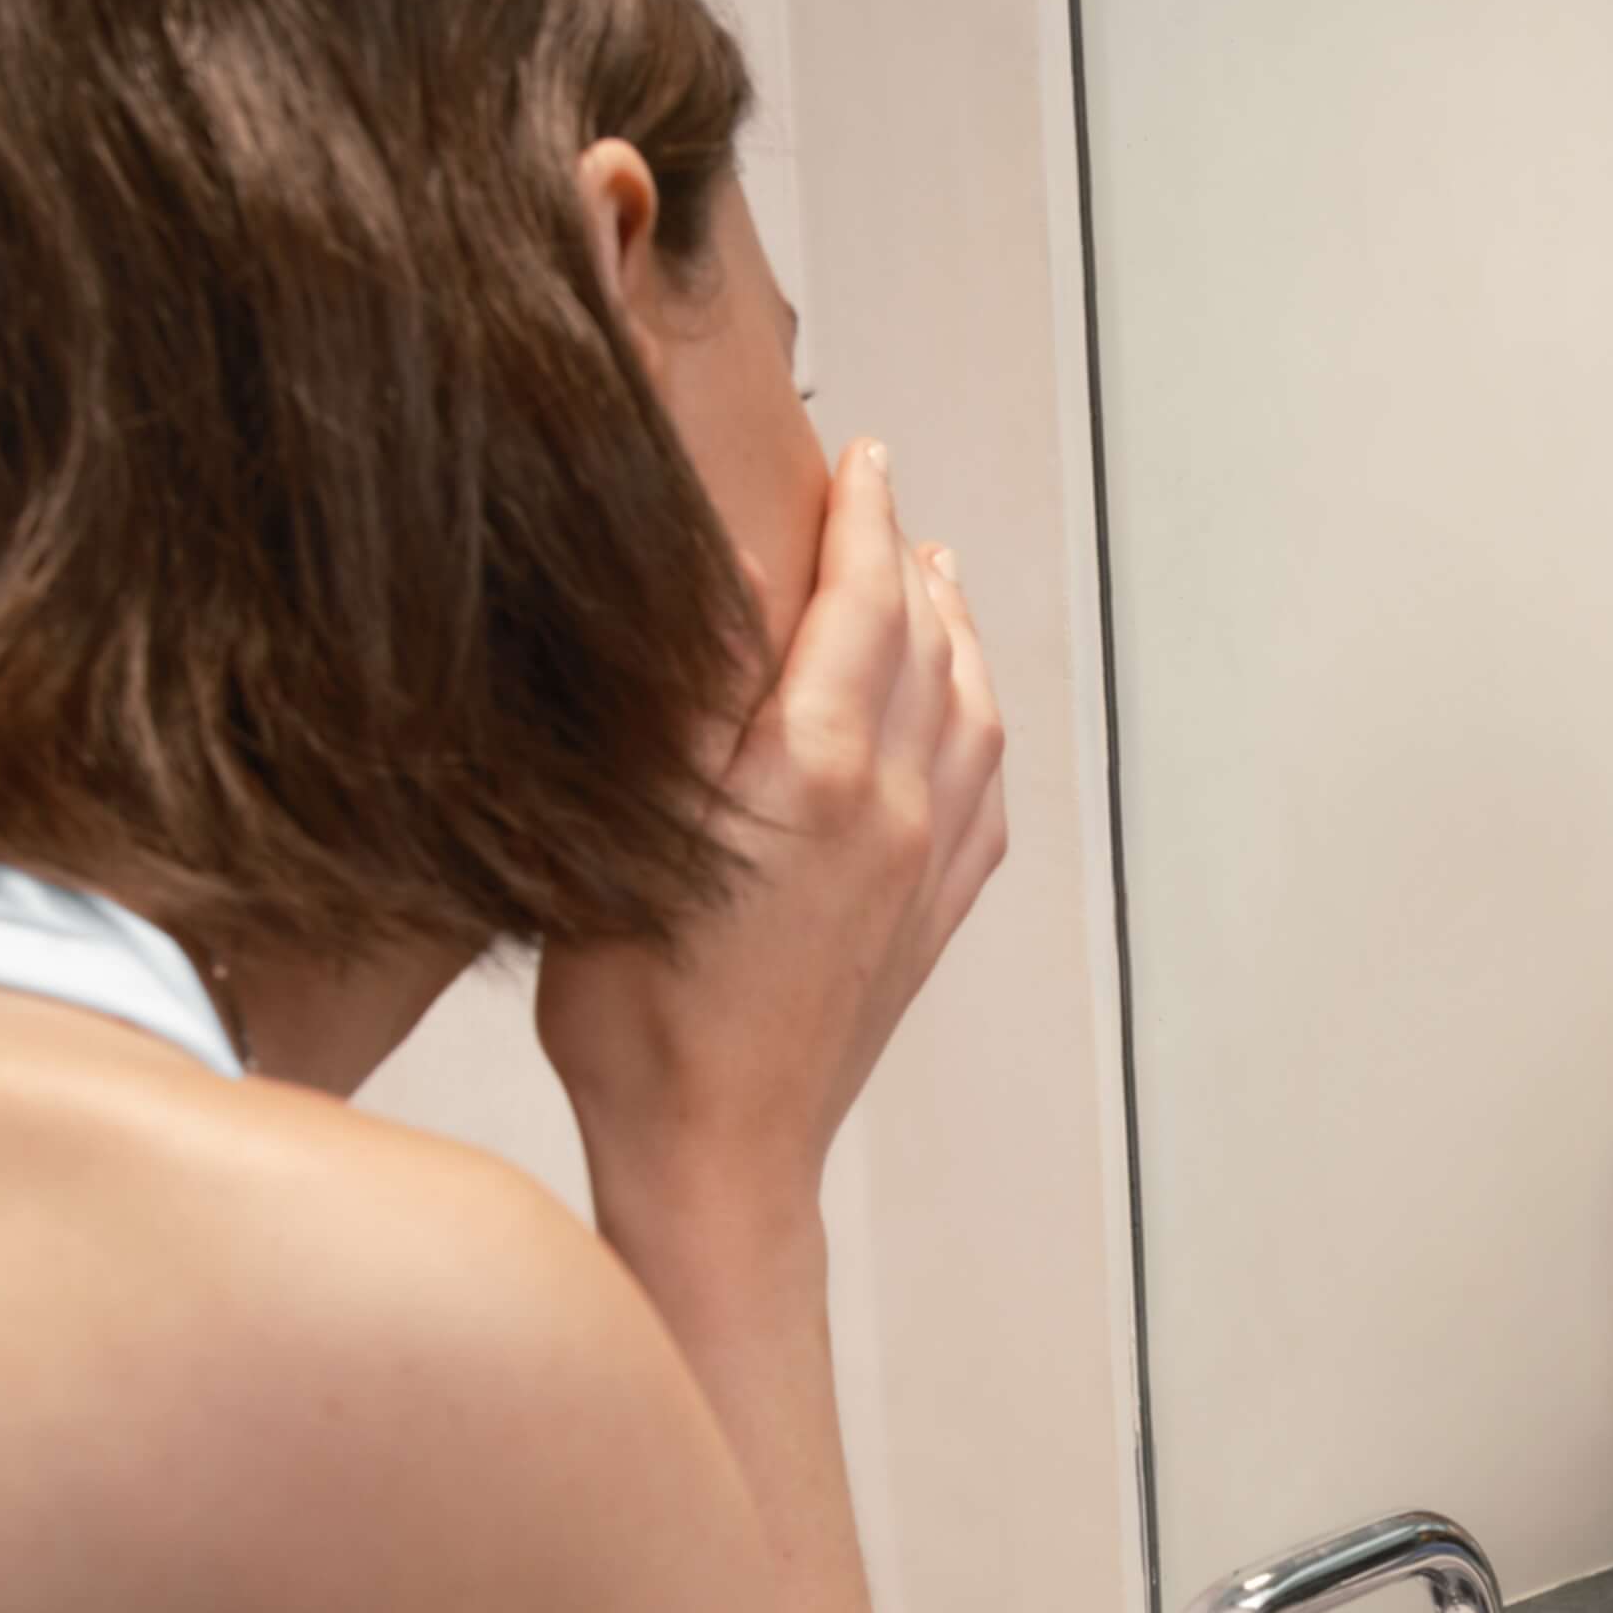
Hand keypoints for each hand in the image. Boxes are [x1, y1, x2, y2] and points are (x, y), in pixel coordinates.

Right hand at [537, 439, 1009, 1210]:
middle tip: (881, 500)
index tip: (860, 457)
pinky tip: (960, 711)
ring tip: (933, 580)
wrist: (716, 1155)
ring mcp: (924, 867)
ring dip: (955, 633)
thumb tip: (721, 587)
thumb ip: (681, 709)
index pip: (861, 598)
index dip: (862, 515)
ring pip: (970, 711)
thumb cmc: (638, 1021)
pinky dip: (978, 723)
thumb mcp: (628, 831)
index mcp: (816, 768)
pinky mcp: (931, 921)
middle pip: (924, 641)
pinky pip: (985, 794)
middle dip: (905, 557)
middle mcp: (893, 806)